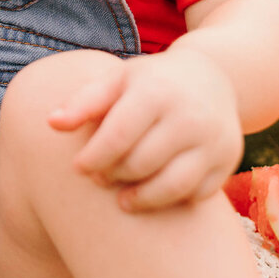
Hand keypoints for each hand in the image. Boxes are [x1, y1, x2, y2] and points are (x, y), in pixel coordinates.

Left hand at [47, 47, 242, 211]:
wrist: (214, 77)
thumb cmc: (151, 82)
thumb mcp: (118, 80)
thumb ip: (84, 102)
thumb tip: (51, 123)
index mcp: (157, 91)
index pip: (119, 135)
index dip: (94, 157)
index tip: (78, 168)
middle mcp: (190, 115)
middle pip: (142, 163)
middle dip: (114, 176)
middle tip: (100, 179)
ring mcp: (214, 140)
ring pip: (173, 186)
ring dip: (142, 199)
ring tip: (123, 200)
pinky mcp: (227, 161)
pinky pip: (197, 195)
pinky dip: (172, 200)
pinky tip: (154, 194)